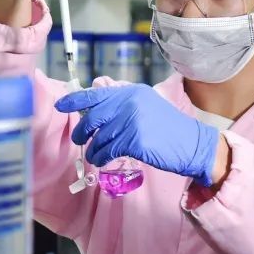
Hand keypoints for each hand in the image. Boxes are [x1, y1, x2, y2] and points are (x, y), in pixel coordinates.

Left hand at [56, 85, 221, 186]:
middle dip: (82, 131)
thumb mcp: (147, 107)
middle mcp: (130, 102)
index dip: (75, 100)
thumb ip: (123, 106)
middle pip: (93, 117)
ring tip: (95, 156)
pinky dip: (102, 157)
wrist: (192, 145)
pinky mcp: (134, 139)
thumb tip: (94, 111)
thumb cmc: (169, 130)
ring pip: (99, 137)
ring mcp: (132, 120)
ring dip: (93, 150)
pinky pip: (108, 150)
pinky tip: (104, 161)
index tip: (61, 105)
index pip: (96, 94)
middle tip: (80, 139)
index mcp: (131, 92)